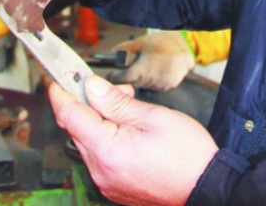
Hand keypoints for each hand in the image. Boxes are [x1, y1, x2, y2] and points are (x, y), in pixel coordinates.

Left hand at [49, 74, 217, 205]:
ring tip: (130, 109)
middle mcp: (101, 171)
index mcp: (106, 151)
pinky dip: (108, 139)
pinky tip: (128, 130)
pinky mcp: (116, 187)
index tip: (58, 78)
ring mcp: (107, 182)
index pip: (70, 116)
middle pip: (78, 129)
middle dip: (90, 104)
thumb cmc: (187, 155)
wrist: (207, 187)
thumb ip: (116, 102)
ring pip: (90, 143)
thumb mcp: (152, 116)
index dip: (61, 93)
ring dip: (101, 122)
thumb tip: (91, 87)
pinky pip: (101, 158)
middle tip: (116, 90)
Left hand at [114, 31, 195, 91]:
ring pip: (147, 87)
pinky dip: (157, 80)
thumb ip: (121, 50)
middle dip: (133, 76)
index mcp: (143, 69)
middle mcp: (154, 80)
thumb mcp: (138, 42)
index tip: (115, 73)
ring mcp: (165, 84)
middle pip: (135, 84)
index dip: (117, 76)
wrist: (184, 40)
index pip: (123, 79)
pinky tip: (160, 69)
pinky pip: (159, 87)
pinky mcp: (173, 85)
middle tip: (137, 65)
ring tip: (151, 65)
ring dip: (145, 79)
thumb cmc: (159, 40)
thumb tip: (110, 58)